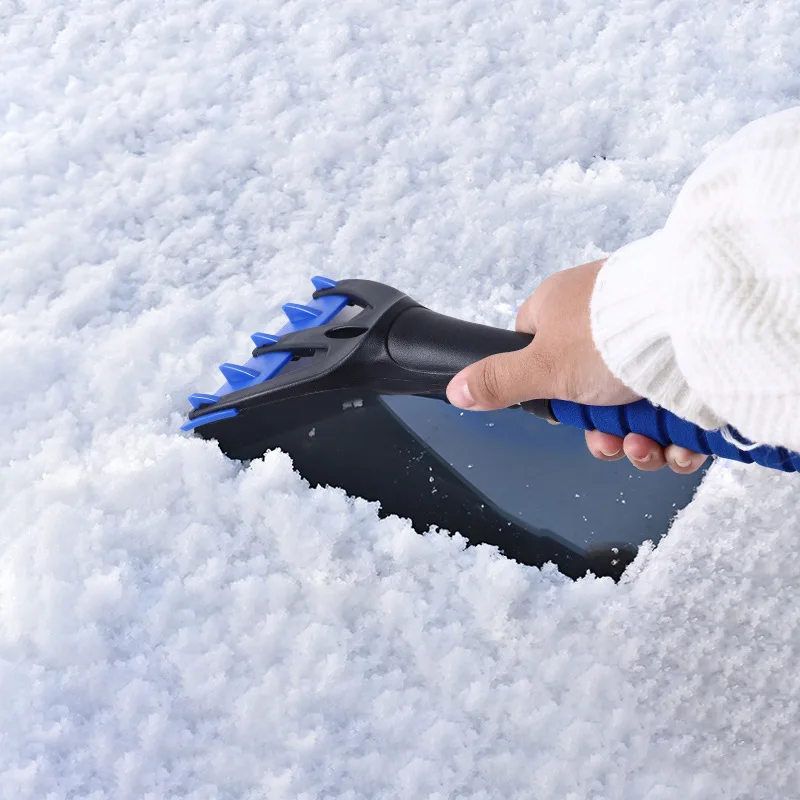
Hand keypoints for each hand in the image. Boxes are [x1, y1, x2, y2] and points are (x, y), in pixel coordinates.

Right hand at [446, 260, 707, 473]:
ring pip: (634, 408)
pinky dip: (675, 436)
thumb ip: (497, 381)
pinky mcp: (687, 358)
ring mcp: (648, 340)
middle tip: (612, 441)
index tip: (565, 412)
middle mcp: (603, 324)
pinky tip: (678, 445)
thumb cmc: (612, 334)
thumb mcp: (541, 367)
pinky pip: (673, 408)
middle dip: (603, 432)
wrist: (696, 319)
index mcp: (561, 311)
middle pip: (591, 394)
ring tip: (649, 447)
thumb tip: (455, 389)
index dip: (550, 394)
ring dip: (639, 442)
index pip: (539, 355)